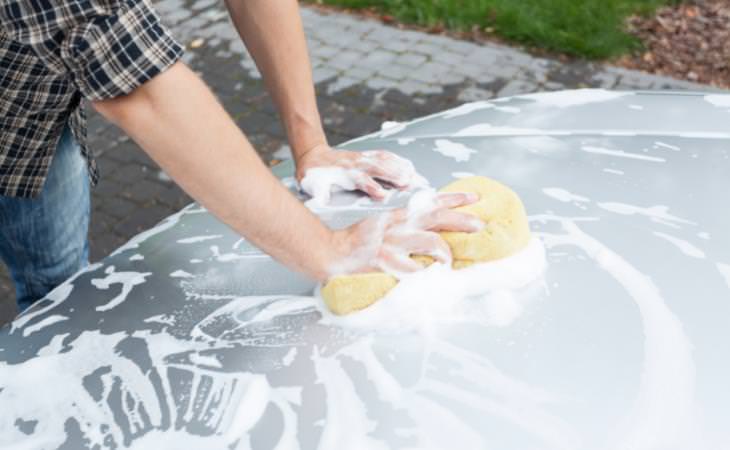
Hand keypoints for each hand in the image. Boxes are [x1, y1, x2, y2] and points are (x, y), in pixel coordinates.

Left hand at [296, 144, 427, 203]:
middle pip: (377, 169)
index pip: (360, 181)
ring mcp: (362, 159)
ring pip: (384, 161)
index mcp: (343, 175)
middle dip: (393, 175)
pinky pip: (384, 155)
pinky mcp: (366, 155)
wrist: (312, 154)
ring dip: (400, 168)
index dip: (372, 187)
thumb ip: (319, 194)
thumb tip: (322, 201)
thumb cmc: (313, 175)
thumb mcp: (312, 186)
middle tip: (408, 183)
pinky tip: (409, 166)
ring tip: (415, 176)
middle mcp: (355, 165)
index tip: (383, 195)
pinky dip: (398, 160)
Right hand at [328, 191, 483, 278]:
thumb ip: (403, 227)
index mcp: (397, 218)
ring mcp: (393, 246)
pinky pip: (415, 271)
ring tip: (449, 263)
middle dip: (462, 220)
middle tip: (480, 224)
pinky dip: (427, 277)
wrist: (330, 253)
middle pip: (436, 218)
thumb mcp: (380, 226)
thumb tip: (429, 232)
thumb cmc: (354, 243)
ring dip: (445, 253)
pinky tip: (432, 281)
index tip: (474, 197)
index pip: (430, 203)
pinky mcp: (387, 264)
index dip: (453, 199)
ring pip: (431, 242)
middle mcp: (398, 228)